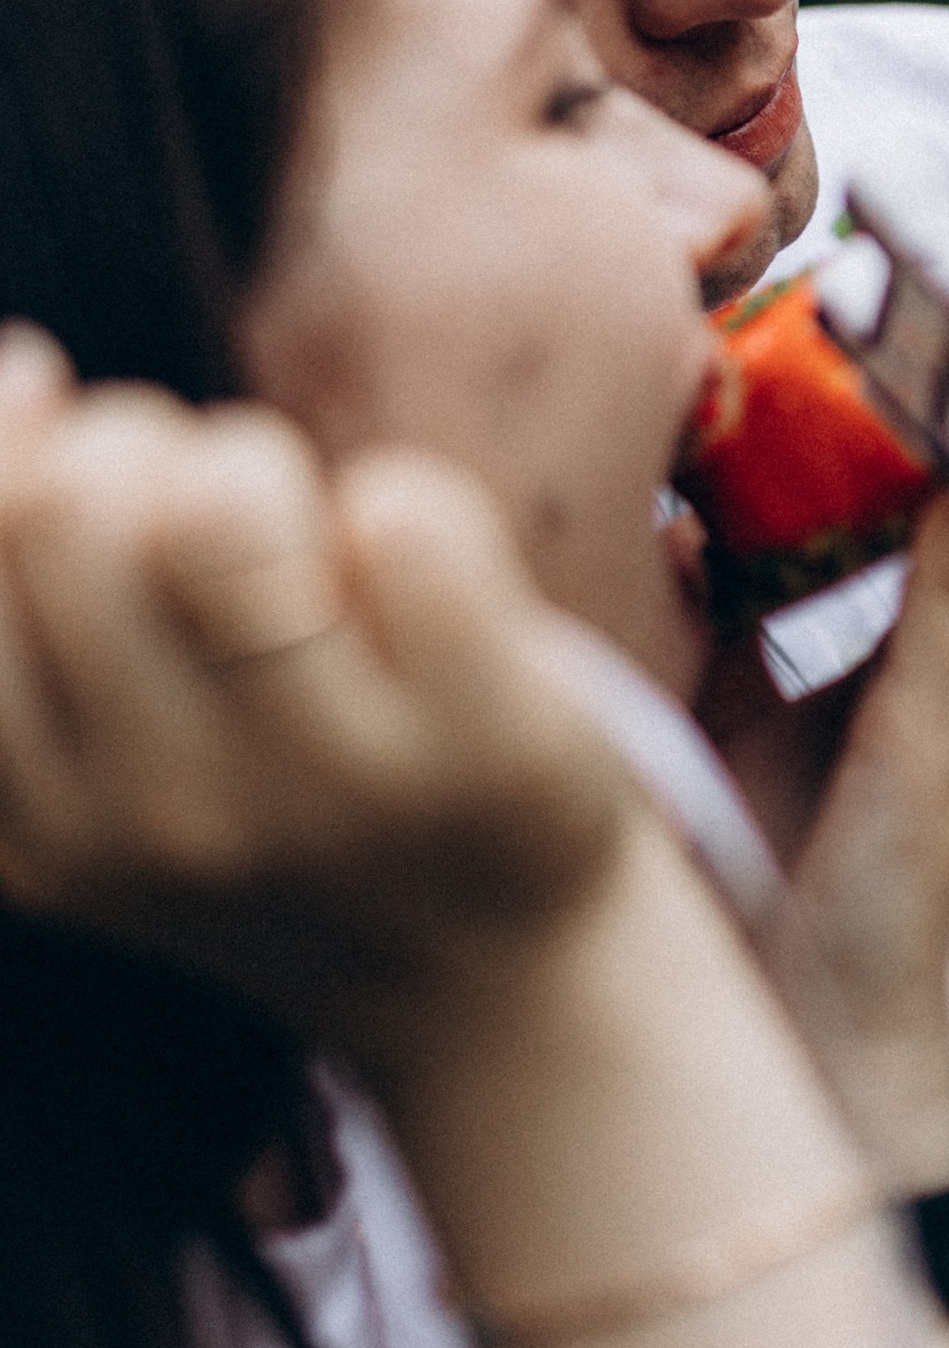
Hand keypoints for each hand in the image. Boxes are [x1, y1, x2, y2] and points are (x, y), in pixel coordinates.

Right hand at [0, 329, 632, 1066]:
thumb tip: (20, 369)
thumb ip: (33, 596)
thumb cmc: (286, 801)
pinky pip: (403, 516)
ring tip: (305, 531)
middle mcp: (156, 820)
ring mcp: (319, 790)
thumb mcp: (114, 748)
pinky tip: (422, 584)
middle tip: (218, 506)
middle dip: (147, 441)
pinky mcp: (480, 743)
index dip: (22, 446)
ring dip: (267, 464)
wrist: (500, 978)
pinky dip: (412, 504)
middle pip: (79, 503)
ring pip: (224, 504)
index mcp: (38, 819)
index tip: (91, 450)